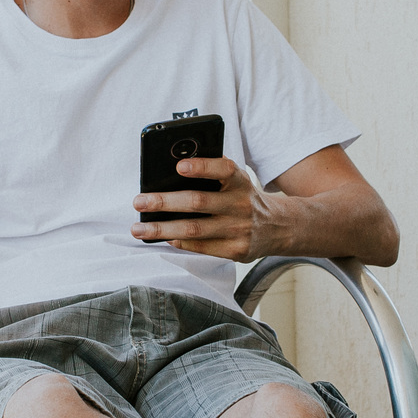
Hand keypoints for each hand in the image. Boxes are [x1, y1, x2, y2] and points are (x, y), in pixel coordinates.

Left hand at [131, 156, 285, 260]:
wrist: (279, 227)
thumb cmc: (243, 197)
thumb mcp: (236, 180)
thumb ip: (212, 173)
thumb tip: (171, 169)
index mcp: (240, 181)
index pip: (223, 169)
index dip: (202, 167)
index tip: (179, 166)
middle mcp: (240, 204)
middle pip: (197, 202)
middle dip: (164, 202)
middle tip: (139, 201)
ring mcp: (238, 229)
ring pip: (193, 229)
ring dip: (161, 229)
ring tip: (138, 228)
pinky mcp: (236, 250)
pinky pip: (200, 247)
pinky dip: (178, 242)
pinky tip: (163, 237)